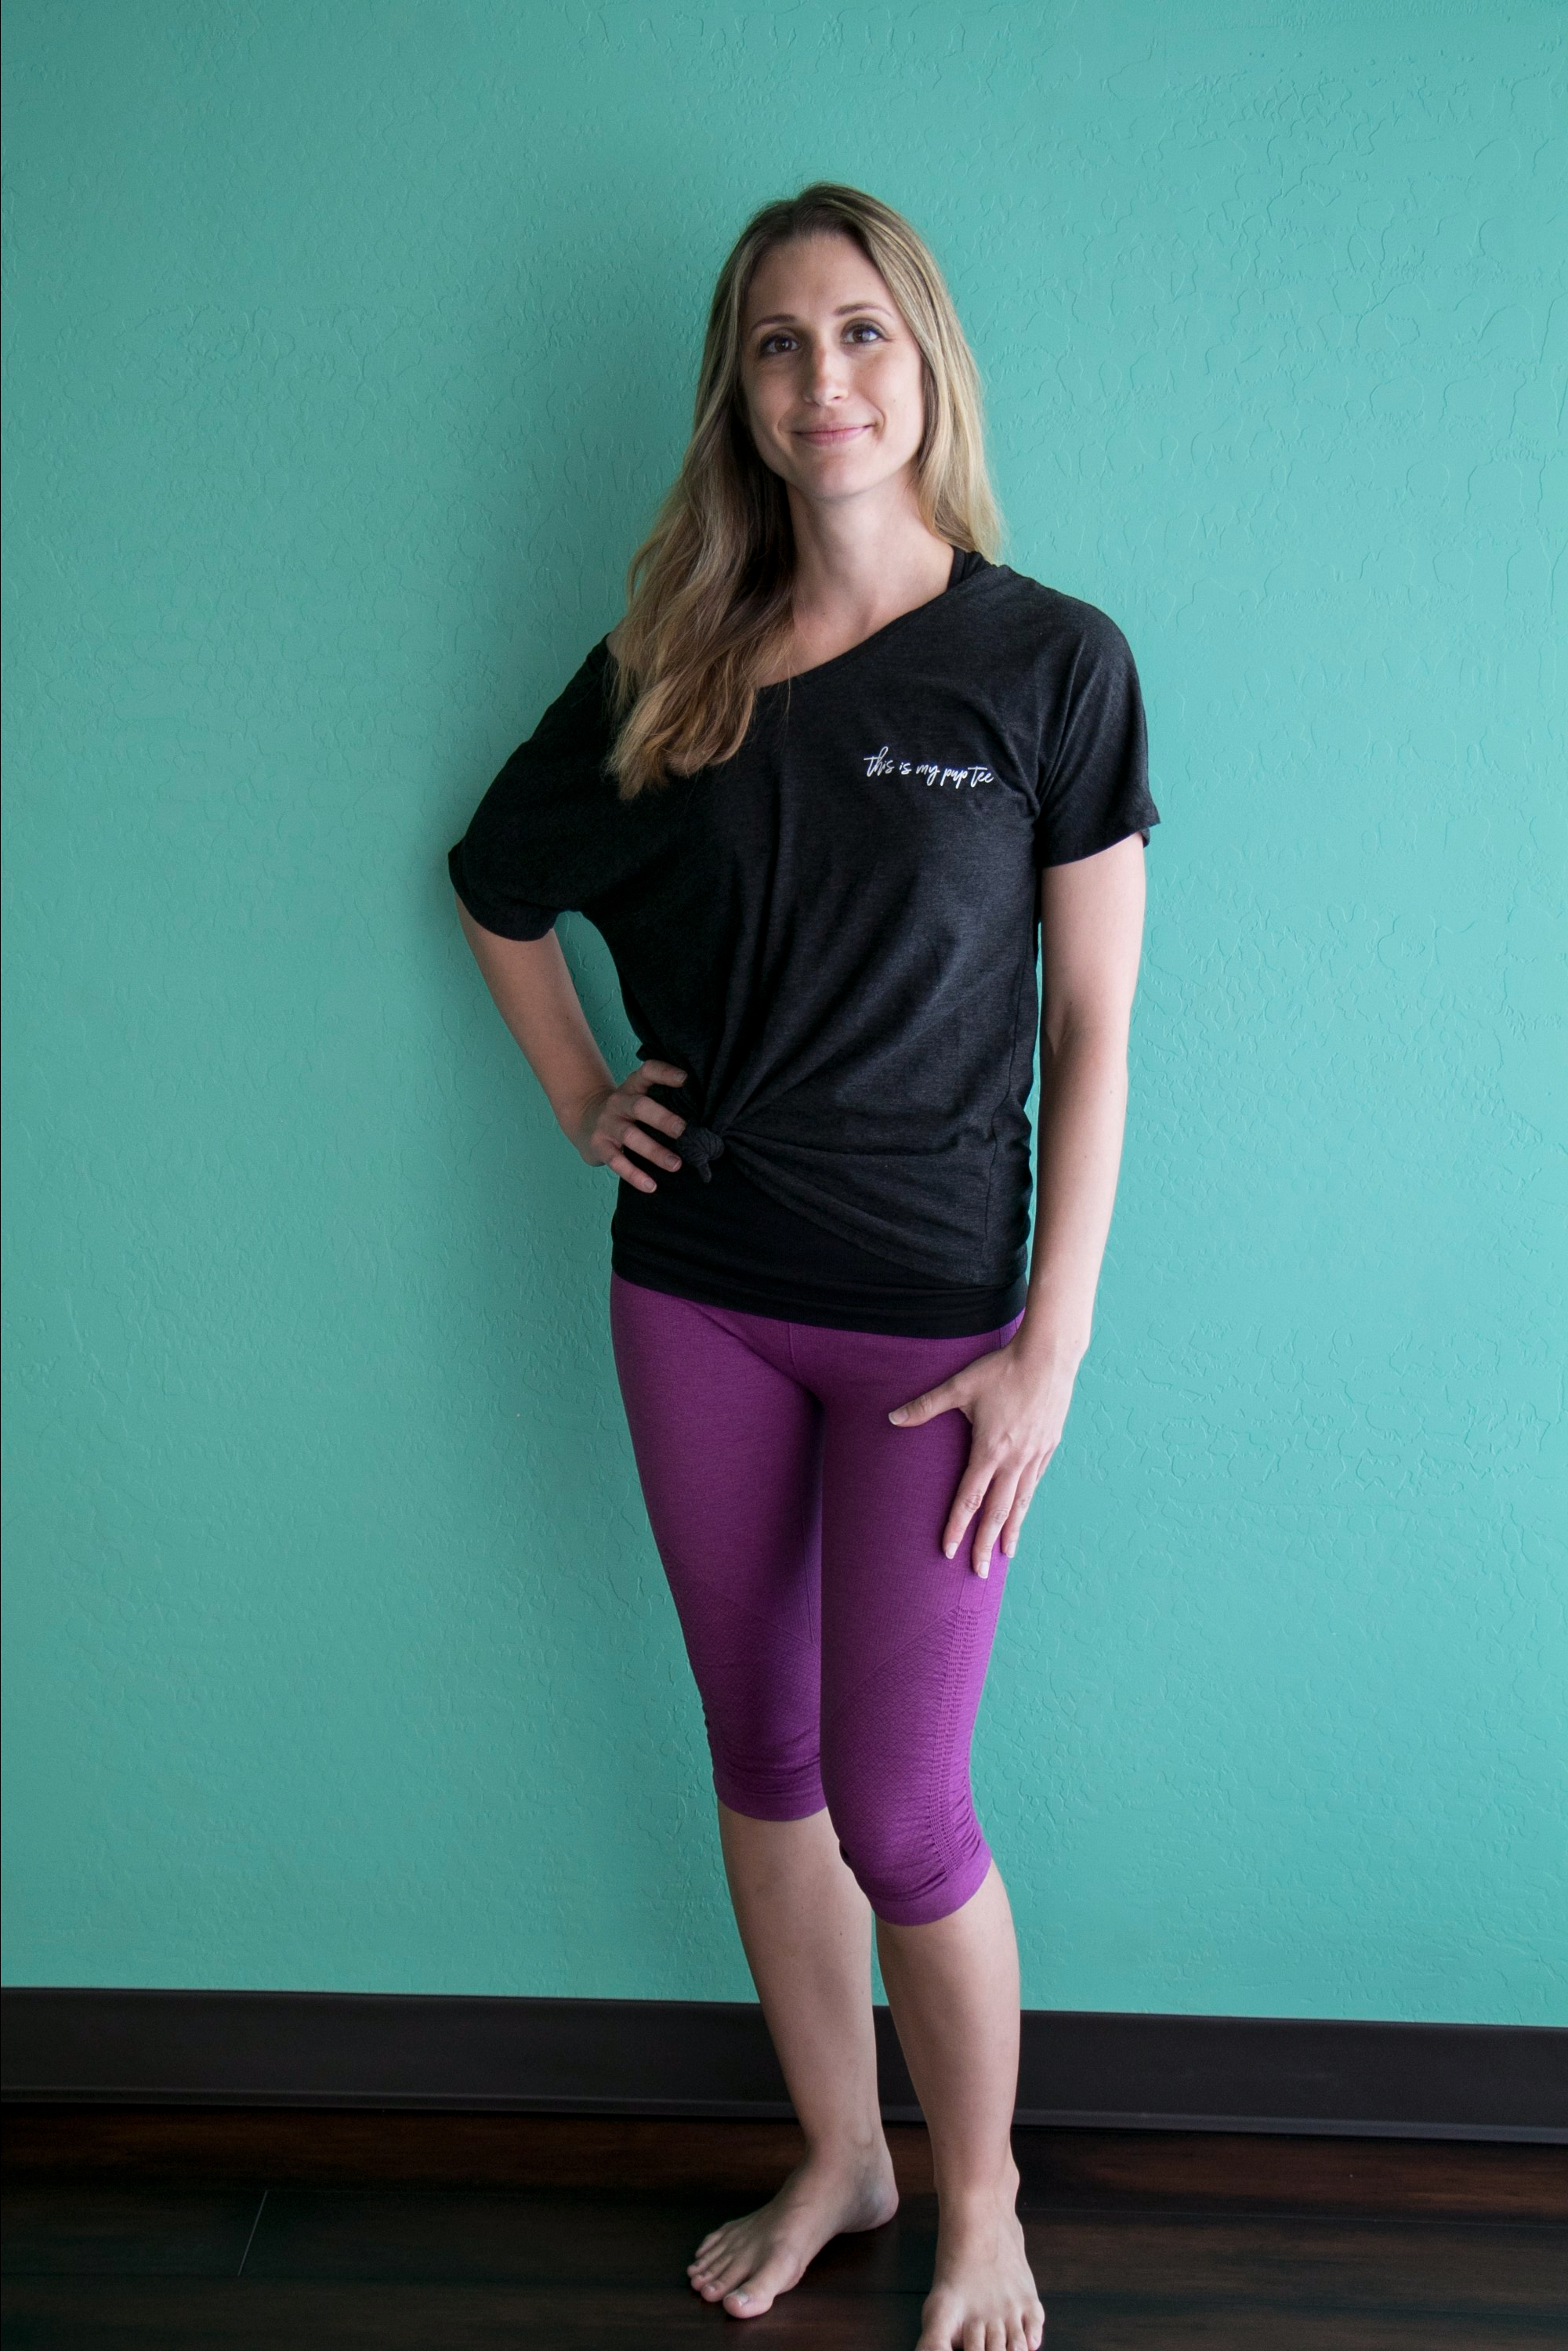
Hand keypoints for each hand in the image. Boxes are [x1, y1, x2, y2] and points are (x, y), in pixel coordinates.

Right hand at [569, 1059, 688, 1191]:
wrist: (584, 1119)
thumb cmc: (625, 1110)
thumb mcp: (637, 1096)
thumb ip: (661, 1100)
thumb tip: (704, 1118)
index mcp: (633, 1086)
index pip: (648, 1071)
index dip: (665, 1073)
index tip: (686, 1080)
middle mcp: (619, 1102)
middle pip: (640, 1106)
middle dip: (662, 1118)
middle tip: (683, 1130)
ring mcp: (607, 1124)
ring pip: (630, 1136)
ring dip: (654, 1151)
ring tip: (676, 1164)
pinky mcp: (599, 1146)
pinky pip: (617, 1162)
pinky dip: (634, 1175)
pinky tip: (651, 1186)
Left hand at [887, 1333, 1081, 1576]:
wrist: (1049, 1355)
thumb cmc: (1001, 1368)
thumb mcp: (960, 1386)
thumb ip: (925, 1406)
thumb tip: (891, 1418)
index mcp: (990, 1450)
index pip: (969, 1499)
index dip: (958, 1528)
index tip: (949, 1552)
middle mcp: (1015, 1460)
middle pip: (997, 1512)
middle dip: (985, 1544)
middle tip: (977, 1573)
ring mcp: (1035, 1455)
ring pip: (1021, 1502)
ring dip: (1011, 1530)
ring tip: (1006, 1553)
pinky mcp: (1049, 1446)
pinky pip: (1035, 1482)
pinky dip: (1026, 1502)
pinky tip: (1022, 1510)